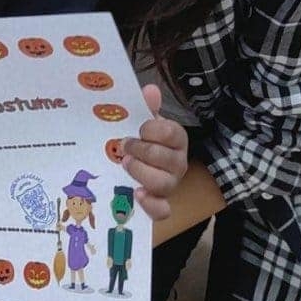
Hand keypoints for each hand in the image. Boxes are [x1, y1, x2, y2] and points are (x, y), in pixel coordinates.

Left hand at [122, 84, 188, 219]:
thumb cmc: (140, 141)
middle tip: (123, 146)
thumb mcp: (142, 121)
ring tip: (125, 164)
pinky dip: (151, 204)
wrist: (133, 167)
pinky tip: (137, 194)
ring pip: (164, 183)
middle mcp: (177, 163)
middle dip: (142, 150)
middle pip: (167, 158)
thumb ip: (145, 106)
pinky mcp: (160, 206)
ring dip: (142, 173)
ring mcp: (170, 185)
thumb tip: (150, 89)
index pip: (172, 132)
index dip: (153, 130)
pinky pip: (163, 211)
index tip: (139, 128)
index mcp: (176, 139)